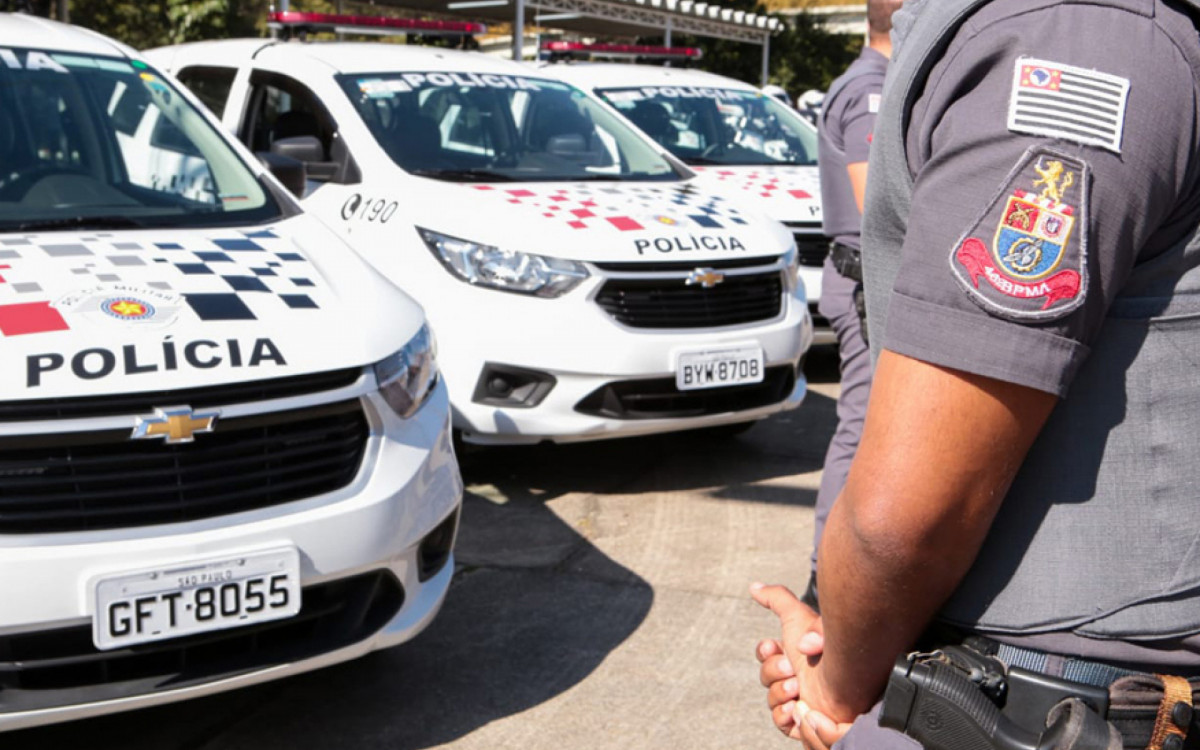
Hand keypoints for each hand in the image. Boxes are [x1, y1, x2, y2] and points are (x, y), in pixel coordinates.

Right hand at [751, 583, 824, 737]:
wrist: (850, 681)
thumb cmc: (828, 647)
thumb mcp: (800, 617)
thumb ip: (777, 599)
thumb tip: (753, 586)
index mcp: (795, 653)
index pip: (765, 655)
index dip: (765, 653)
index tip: (774, 647)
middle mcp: (797, 676)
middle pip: (765, 677)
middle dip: (774, 672)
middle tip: (792, 670)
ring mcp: (801, 700)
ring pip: (771, 700)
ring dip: (780, 692)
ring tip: (797, 688)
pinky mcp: (806, 722)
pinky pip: (781, 722)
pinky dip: (784, 714)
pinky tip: (798, 706)